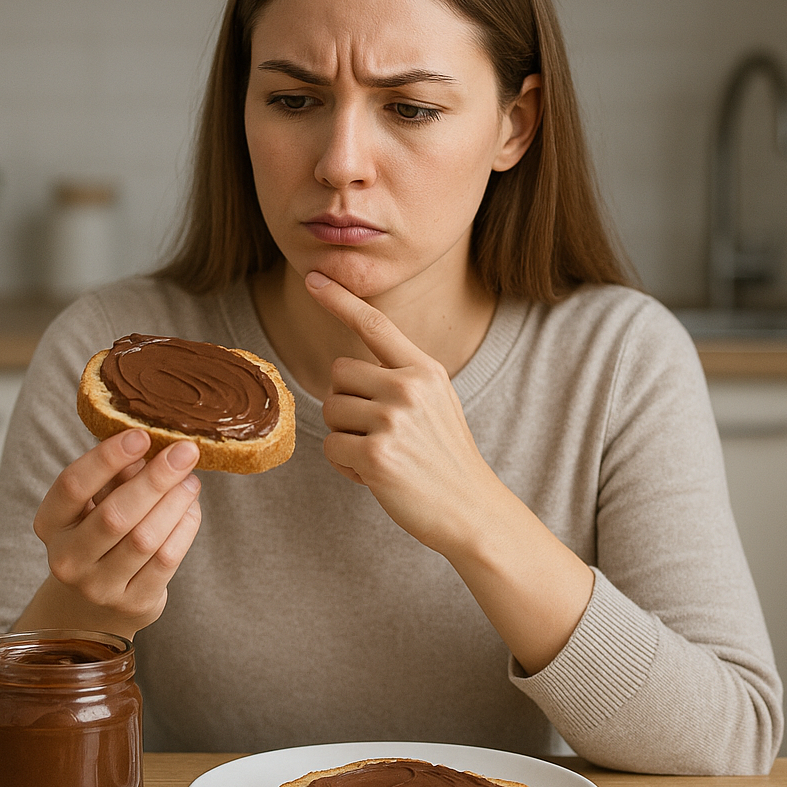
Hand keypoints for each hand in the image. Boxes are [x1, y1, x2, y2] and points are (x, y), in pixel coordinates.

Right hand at [17, 429, 201, 638]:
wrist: (97, 604)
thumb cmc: (100, 535)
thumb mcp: (96, 502)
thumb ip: (118, 475)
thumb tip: (156, 445)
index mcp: (50, 523)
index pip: (72, 486)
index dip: (107, 458)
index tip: (141, 436)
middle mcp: (67, 558)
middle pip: (115, 515)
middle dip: (155, 479)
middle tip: (185, 451)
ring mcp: (98, 587)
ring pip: (144, 539)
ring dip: (175, 503)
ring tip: (192, 480)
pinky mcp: (133, 603)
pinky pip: (166, 561)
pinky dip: (184, 528)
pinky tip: (191, 508)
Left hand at [305, 270, 594, 673]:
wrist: (472, 510)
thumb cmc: (446, 459)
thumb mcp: (437, 404)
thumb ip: (400, 379)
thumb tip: (344, 372)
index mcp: (425, 370)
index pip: (375, 324)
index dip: (340, 299)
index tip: (313, 276)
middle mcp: (410, 387)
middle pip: (338, 375)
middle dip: (347, 404)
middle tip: (379, 433)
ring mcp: (393, 420)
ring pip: (331, 410)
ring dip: (346, 436)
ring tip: (382, 454)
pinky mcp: (377, 454)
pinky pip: (332, 447)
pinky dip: (346, 465)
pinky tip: (377, 475)